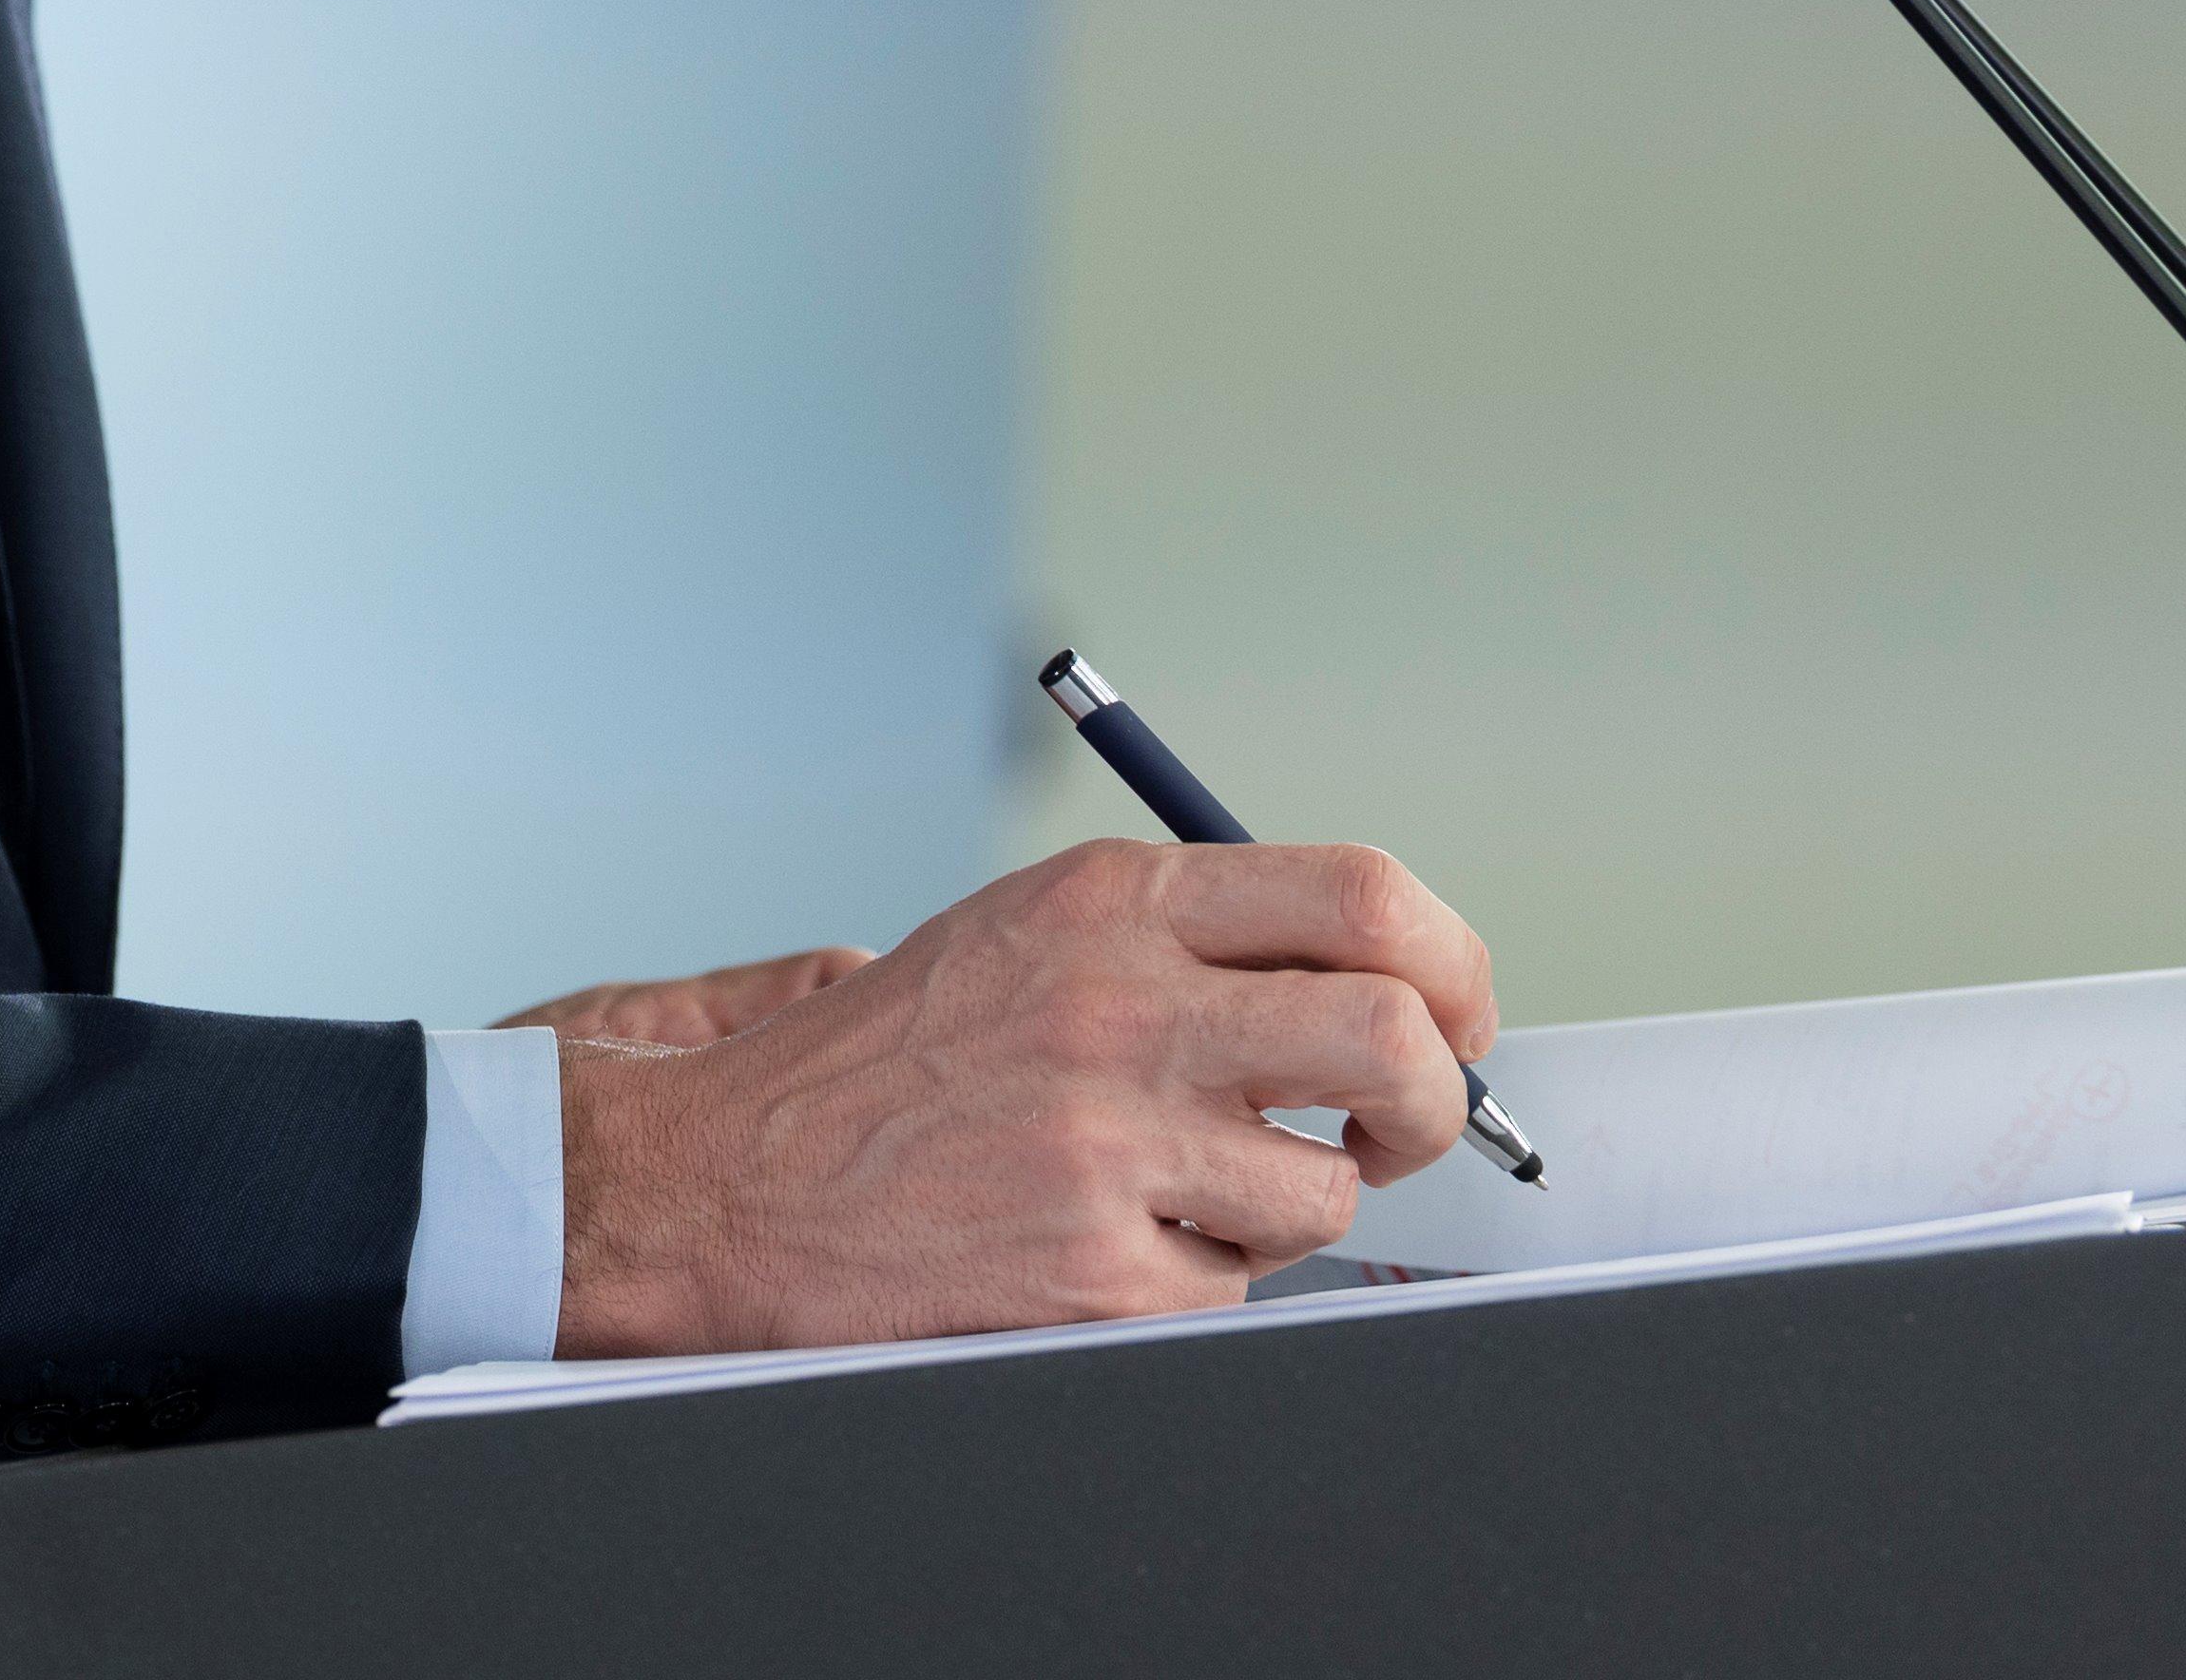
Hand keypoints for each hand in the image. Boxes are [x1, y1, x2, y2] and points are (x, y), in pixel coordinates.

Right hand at [552, 841, 1491, 1355]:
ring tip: (1196, 1190)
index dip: (1451, 968)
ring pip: (1326, 1189)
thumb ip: (1198, 937)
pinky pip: (1234, 1288)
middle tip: (1398, 1127)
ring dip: (1288, 1208)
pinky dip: (1197, 1279)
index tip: (1449, 1018)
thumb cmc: (904, 1056)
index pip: (1368, 898)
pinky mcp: (1090, 1270)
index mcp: (1113, 899)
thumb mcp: (1036, 932)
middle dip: (1435, 1100)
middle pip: (1394, 1037)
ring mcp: (1105, 1142)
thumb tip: (1394, 988)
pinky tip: (1113, 1243)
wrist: (735, 1178)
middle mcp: (1119, 1004)